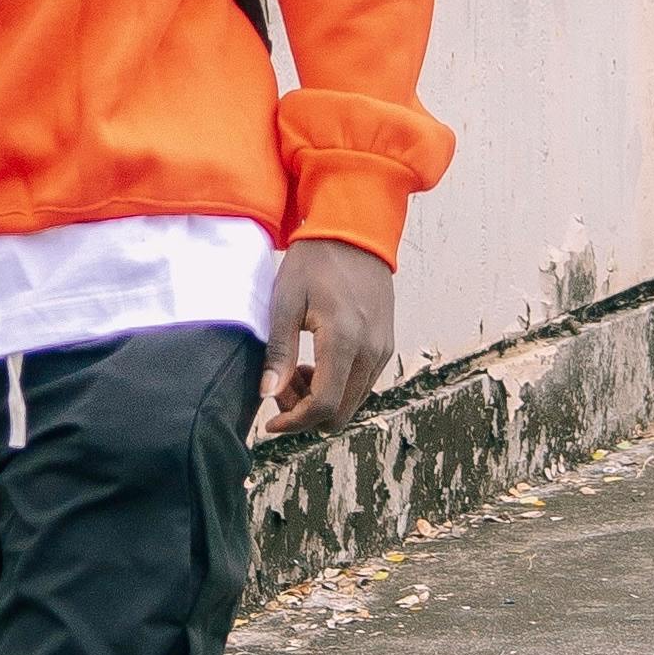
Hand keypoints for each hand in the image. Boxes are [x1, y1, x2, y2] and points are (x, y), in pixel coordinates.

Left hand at [256, 238, 393, 438]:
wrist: (354, 232)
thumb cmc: (315, 262)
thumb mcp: (286, 301)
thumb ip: (279, 351)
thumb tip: (267, 393)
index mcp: (345, 340)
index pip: (324, 406)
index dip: (295, 422)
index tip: (271, 421)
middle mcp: (371, 351)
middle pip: (341, 413)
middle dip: (306, 413)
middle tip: (281, 388)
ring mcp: (382, 349)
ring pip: (352, 402)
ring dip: (321, 400)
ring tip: (295, 370)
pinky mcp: (385, 345)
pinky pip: (362, 384)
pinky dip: (337, 386)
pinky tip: (315, 363)